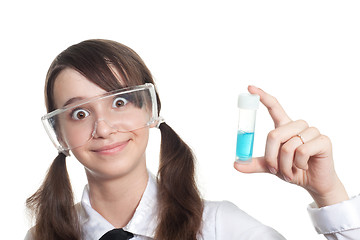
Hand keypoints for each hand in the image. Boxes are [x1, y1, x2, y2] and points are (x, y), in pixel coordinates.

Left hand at [234, 86, 348, 206]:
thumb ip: (254, 163)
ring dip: (285, 165)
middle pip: (274, 134)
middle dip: (271, 157)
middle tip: (275, 170)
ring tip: (291, 171)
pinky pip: (302, 151)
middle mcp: (298, 125)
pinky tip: (304, 167)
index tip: (250, 88)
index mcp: (284, 126)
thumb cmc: (292, 170)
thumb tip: (235, 164)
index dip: (263, 96)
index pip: (274, 107)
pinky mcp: (323, 140)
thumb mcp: (270, 166)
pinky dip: (299, 164)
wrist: (314, 183)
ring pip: (288, 146)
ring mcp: (312, 131)